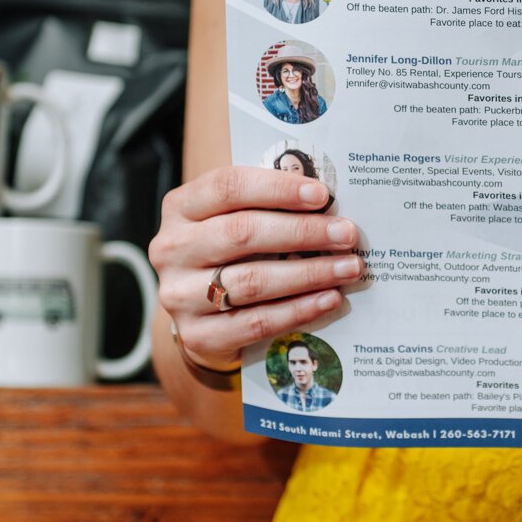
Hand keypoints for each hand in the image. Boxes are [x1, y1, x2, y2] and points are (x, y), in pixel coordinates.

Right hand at [148, 166, 361, 368]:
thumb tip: (327, 200)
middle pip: (242, 232)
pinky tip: (329, 299)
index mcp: (181, 208)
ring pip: (253, 280)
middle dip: (303, 232)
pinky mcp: (198, 335)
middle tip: (346, 234)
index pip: (228, 187)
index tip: (322, 195)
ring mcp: (180, 295)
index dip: (277, 189)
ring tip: (348, 268)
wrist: (202, 317)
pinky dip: (299, 310)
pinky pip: (257, 322)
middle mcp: (173, 249)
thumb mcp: (234, 220)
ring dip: (309, 273)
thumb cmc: (230, 255)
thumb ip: (268, 206)